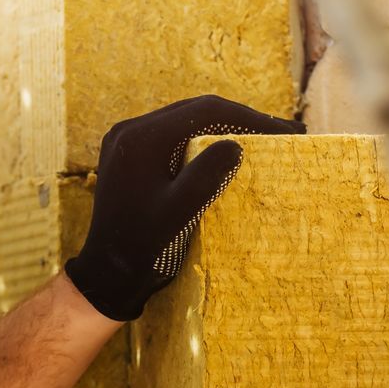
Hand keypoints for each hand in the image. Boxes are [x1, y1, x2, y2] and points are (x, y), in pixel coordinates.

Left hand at [63, 95, 304, 320]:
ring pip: (184, 123)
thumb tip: (234, 144)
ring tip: (259, 139)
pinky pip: (171, 139)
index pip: (204, 111)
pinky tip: (224, 153)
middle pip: (194, 111)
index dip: (248, 118)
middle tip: (280, 132)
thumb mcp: (178, 214)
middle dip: (238, 120)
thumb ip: (205, 176)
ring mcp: (127, 143)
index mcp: (141, 138)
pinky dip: (200, 143)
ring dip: (221, 129)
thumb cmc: (141, 249)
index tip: (283, 131)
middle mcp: (130, 131)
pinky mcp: (129, 158)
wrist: (106, 276)